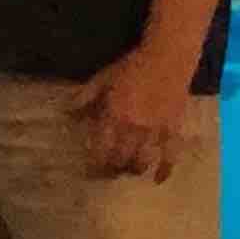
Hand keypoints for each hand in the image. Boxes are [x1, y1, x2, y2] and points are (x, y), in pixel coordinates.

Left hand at [69, 51, 187, 180]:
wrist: (167, 58)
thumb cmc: (131, 66)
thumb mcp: (102, 78)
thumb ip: (85, 97)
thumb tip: (67, 113)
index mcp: (113, 115)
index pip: (100, 148)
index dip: (94, 164)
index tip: (89, 171)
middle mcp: (133, 127)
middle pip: (119, 159)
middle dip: (111, 170)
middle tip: (106, 174)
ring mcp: (154, 130)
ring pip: (141, 160)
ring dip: (132, 170)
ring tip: (126, 172)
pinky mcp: (173, 129)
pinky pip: (170, 155)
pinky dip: (164, 170)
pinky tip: (158, 180)